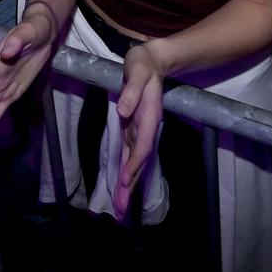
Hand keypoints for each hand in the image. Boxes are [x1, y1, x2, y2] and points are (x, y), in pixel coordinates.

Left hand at [114, 42, 166, 217]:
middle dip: (131, 185)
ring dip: (128, 185)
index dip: (135, 164)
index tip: (126, 182)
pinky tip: (121, 186)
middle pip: (139, 161)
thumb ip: (132, 89)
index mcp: (148, 116)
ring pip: (134, 162)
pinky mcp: (133, 130)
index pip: (143, 145)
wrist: (152, 60)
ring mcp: (139, 130)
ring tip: (119, 208)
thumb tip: (125, 111)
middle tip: (120, 210)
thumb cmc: (143, 64)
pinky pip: (129, 155)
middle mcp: (146, 128)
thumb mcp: (137, 70)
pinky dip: (125, 172)